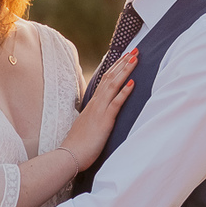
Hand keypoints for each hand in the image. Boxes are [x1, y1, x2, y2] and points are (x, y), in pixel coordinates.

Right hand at [63, 49, 137, 171]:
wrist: (70, 156)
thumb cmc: (78, 145)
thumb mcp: (87, 126)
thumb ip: (94, 118)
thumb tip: (98, 115)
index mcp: (93, 105)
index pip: (105, 81)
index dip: (116, 68)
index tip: (125, 57)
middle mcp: (96, 104)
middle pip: (110, 78)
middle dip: (123, 63)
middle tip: (135, 50)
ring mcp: (100, 111)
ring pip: (113, 86)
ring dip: (125, 71)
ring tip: (135, 59)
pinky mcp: (104, 121)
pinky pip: (115, 103)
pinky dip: (124, 92)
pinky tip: (132, 83)